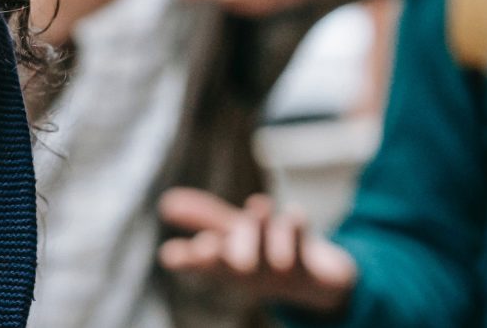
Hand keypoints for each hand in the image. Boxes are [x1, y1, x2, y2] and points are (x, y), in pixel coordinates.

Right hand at [157, 188, 357, 316]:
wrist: (321, 283)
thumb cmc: (268, 254)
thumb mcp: (234, 234)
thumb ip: (203, 218)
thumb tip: (165, 202)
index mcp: (229, 266)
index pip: (203, 264)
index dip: (188, 260)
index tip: (170, 254)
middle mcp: (252, 273)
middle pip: (234, 265)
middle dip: (221, 255)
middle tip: (205, 246)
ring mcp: (281, 273)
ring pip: (270, 253)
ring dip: (264, 229)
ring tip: (259, 205)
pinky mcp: (310, 268)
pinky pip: (304, 246)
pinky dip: (298, 227)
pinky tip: (295, 214)